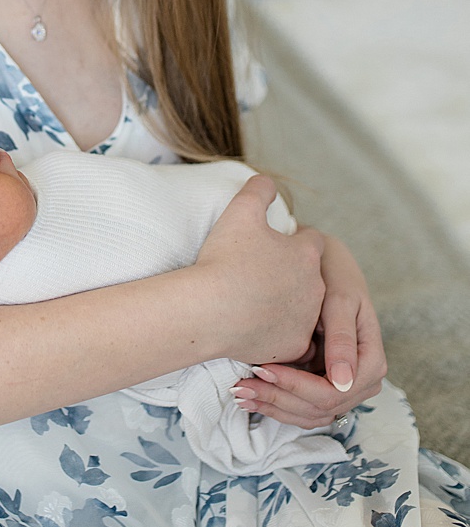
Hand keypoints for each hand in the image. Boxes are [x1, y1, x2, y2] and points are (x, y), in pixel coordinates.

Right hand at [190, 174, 325, 366]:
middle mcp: (315, 286)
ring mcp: (306, 318)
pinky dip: (278, 335)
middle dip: (292, 276)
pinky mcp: (293, 345)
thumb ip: (258, 190)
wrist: (211, 308)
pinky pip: (292, 341)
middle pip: (310, 278)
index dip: (294, 241)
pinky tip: (256, 329)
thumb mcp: (239, 212)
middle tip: (261, 277)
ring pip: (304, 310)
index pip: (312, 242)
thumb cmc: (224, 259)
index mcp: (305, 254)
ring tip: (256, 304)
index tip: (275, 246)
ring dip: (287, 306)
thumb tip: (266, 181)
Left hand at [234, 234, 386, 430]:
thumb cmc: (333, 276)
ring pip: (310, 414)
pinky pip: (302, 408)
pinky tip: (247, 397)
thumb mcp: (339, 301)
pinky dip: (275, 406)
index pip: (336, 391)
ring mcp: (343, 386)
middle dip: (280, 399)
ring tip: (239, 393)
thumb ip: (342, 339)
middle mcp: (361, 380)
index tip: (263, 368)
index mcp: (371, 360)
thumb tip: (343, 382)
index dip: (298, 386)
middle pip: (321, 407)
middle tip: (240, 386)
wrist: (324, 266)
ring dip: (274, 407)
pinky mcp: (323, 385)